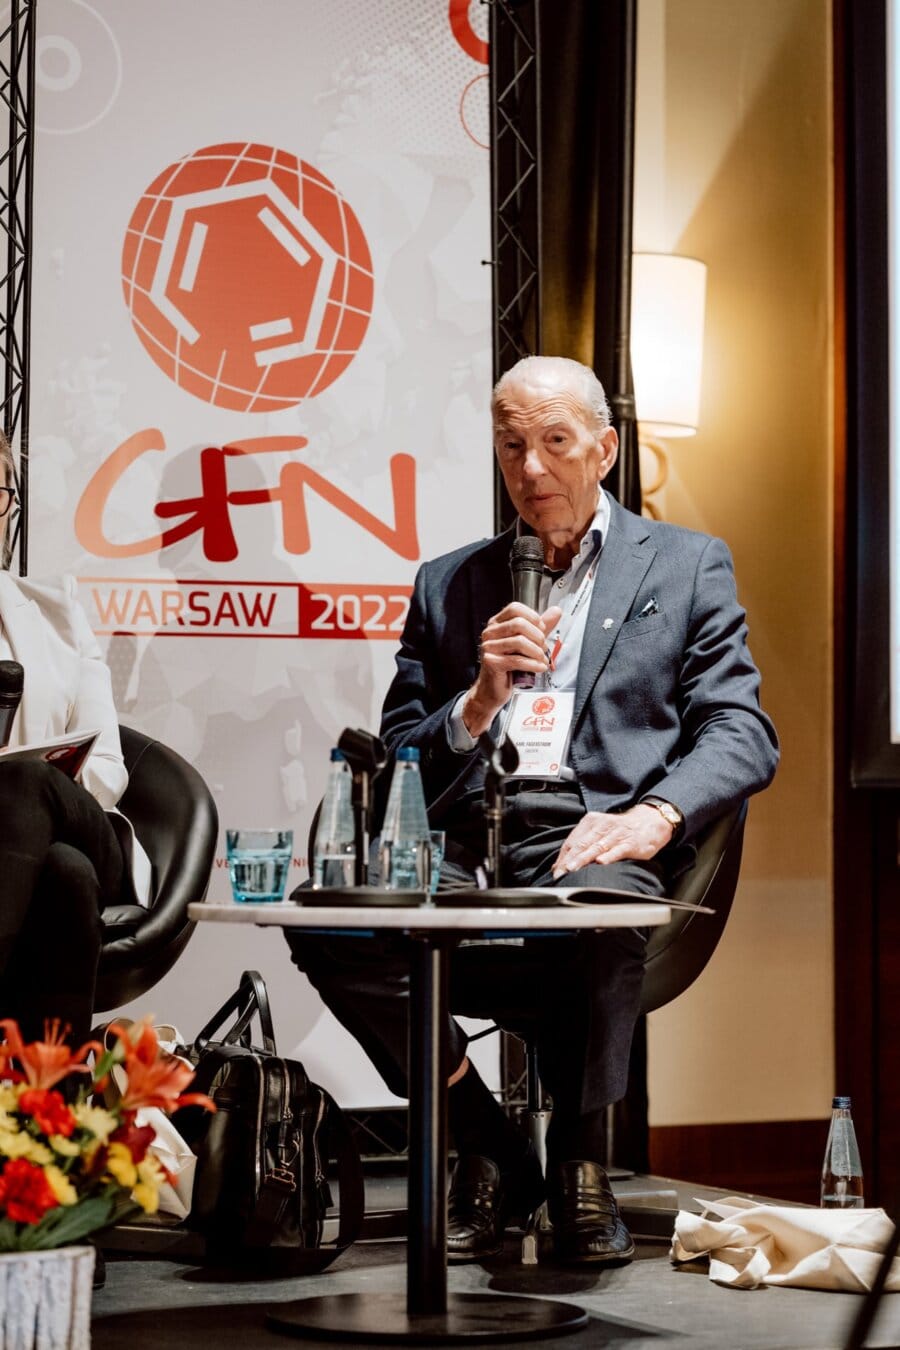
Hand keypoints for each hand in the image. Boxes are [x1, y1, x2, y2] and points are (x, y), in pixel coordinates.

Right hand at [461, 602, 562, 736]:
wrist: (493, 688)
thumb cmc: (509, 665)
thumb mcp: (527, 642)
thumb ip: (540, 627)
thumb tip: (556, 611)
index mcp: (497, 624)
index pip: (515, 609)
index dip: (533, 617)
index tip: (542, 629)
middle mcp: (490, 633)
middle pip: (518, 624)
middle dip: (538, 637)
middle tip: (544, 648)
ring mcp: (488, 647)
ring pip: (519, 642)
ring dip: (537, 652)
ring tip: (542, 659)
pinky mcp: (491, 662)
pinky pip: (516, 660)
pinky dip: (533, 664)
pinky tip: (539, 667)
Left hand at [551, 804, 673, 877]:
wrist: (649, 821)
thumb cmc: (620, 830)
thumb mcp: (599, 832)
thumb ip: (581, 845)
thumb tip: (560, 864)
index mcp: (591, 822)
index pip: (572, 841)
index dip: (562, 857)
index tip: (555, 870)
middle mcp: (602, 826)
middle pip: (581, 844)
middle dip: (569, 860)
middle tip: (560, 873)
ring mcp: (616, 834)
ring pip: (596, 847)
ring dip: (583, 858)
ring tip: (572, 868)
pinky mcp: (630, 843)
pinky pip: (617, 850)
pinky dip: (609, 856)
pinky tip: (601, 862)